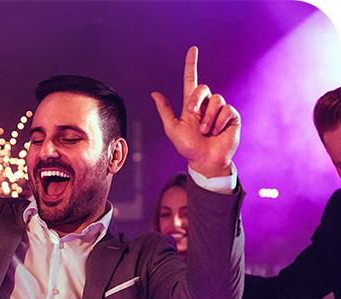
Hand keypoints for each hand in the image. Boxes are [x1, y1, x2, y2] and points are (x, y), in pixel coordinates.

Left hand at [151, 46, 240, 177]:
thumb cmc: (188, 147)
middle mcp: (206, 105)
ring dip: (208, 117)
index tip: (192, 49)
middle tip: (193, 117)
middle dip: (196, 101)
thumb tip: (154, 93)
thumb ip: (165, 111)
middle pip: (203, 88)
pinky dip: (219, 122)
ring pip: (216, 99)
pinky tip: (217, 132)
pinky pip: (226, 109)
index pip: (191, 80)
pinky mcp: (232, 116)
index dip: (191, 65)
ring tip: (205, 131)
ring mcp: (220, 110)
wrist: (205, 161)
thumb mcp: (173, 129)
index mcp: (191, 105)